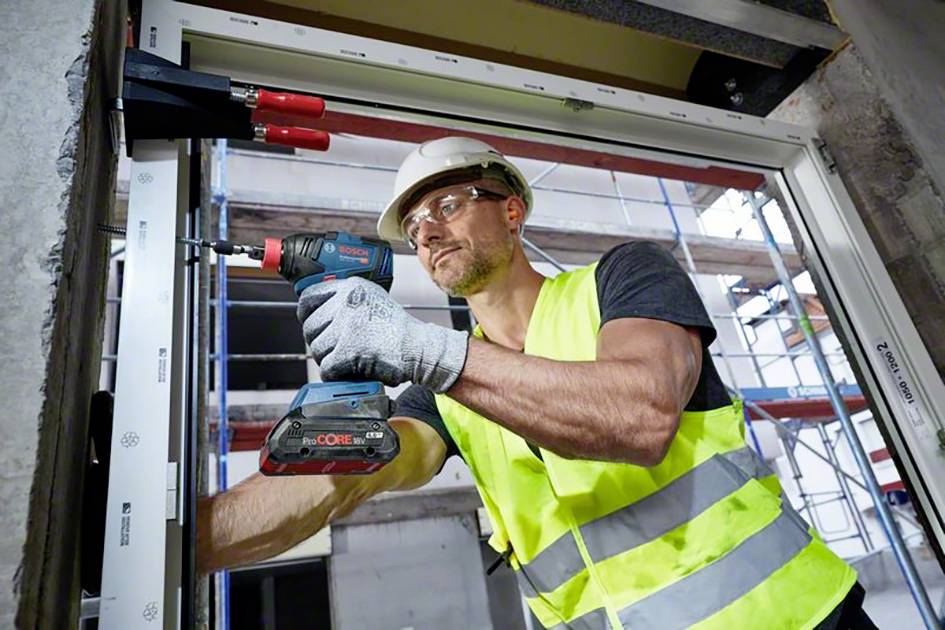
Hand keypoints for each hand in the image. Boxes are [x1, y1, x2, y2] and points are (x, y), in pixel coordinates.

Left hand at [297, 277, 468, 391]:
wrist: (420, 348)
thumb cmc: (397, 328)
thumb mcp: (371, 299)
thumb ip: (344, 300)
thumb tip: (313, 311)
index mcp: (351, 287)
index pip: (308, 297)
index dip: (306, 315)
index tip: (312, 325)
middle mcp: (347, 303)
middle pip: (310, 328)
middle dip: (320, 342)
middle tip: (335, 349)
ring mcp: (348, 327)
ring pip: (317, 349)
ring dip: (329, 359)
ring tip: (348, 360)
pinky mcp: (349, 352)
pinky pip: (327, 368)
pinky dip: (335, 374)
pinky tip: (348, 372)